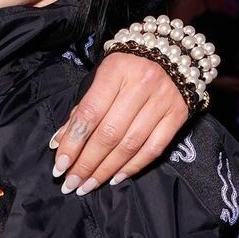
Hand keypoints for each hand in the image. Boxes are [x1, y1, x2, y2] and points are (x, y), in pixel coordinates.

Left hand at [49, 50, 189, 194]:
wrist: (172, 51)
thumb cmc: (127, 67)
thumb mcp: (101, 77)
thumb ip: (82, 109)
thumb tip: (60, 143)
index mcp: (116, 71)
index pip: (90, 114)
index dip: (73, 143)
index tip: (60, 166)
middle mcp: (141, 84)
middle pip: (109, 134)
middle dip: (87, 163)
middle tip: (71, 184)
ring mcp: (163, 100)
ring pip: (130, 145)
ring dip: (106, 170)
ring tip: (88, 186)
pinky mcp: (178, 114)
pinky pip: (154, 148)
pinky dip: (133, 167)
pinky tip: (115, 178)